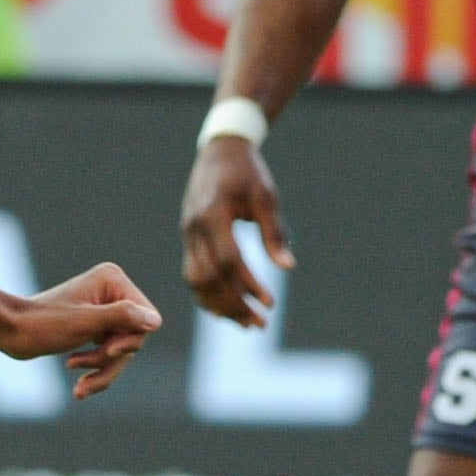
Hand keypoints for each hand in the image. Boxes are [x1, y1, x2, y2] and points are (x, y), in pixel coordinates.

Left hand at [0, 263, 161, 397]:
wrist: (9, 331)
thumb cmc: (43, 324)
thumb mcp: (86, 323)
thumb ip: (123, 317)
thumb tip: (156, 321)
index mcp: (113, 280)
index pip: (146, 319)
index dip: (130, 341)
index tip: (107, 353)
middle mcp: (112, 290)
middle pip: (133, 337)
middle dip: (111, 361)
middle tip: (84, 374)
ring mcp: (104, 308)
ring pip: (121, 349)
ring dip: (102, 370)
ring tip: (80, 388)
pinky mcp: (94, 324)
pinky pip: (108, 352)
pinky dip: (95, 368)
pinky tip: (77, 379)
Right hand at [181, 135, 292, 327]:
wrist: (219, 150)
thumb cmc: (247, 172)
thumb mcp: (266, 197)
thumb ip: (274, 232)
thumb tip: (287, 267)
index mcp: (212, 214)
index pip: (229, 260)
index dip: (249, 285)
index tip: (270, 303)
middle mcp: (194, 228)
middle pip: (209, 277)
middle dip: (234, 305)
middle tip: (260, 324)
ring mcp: (188, 234)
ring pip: (196, 281)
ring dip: (220, 305)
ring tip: (247, 323)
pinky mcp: (189, 239)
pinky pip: (193, 274)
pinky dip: (208, 295)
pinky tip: (228, 309)